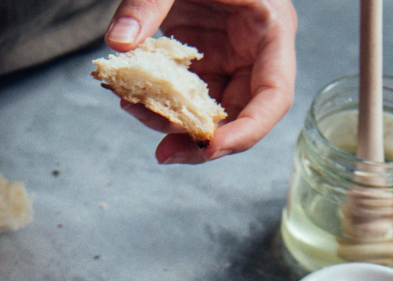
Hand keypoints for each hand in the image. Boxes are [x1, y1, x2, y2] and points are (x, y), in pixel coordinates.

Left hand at [105, 0, 296, 163]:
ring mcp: (228, 56)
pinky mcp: (203, 57)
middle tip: (164, 154)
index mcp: (269, 28)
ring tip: (134, 110)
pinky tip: (132, 97)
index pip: (273, 97)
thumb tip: (119, 43)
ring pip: (208, 111)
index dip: (245, 131)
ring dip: (172, 123)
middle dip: (201, 141)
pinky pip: (185, 93)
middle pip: (240, 116)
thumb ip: (147, 3)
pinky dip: (159, 101)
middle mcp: (254, 51)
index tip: (208, 147)